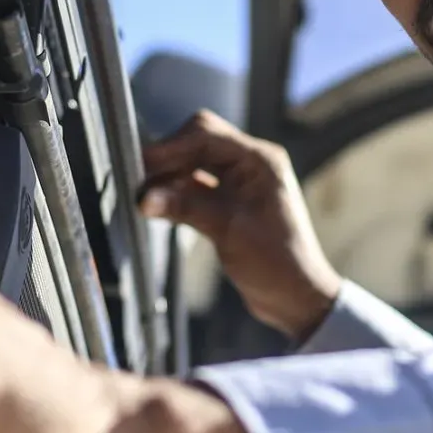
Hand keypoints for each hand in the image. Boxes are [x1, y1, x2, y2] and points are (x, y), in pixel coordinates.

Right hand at [140, 111, 342, 341]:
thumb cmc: (276, 263)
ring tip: (142, 198)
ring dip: (168, 178)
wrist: (296, 297)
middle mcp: (250, 164)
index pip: (206, 134)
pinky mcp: (228, 202)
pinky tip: (157, 206)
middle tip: (136, 181)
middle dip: (166, 159)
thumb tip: (143, 197)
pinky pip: (194, 187)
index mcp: (260, 160)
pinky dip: (175, 194)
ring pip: (191, 165)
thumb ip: (186, 208)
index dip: (170, 146)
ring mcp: (239, 182)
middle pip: (196, 143)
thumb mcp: (229, 231)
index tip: (140, 165)